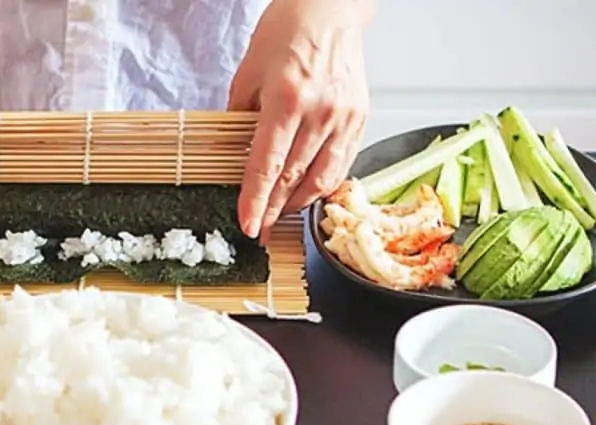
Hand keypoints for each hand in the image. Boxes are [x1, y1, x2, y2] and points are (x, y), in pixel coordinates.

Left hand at [229, 0, 371, 244]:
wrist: (330, 9)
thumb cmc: (286, 32)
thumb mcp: (248, 73)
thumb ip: (240, 117)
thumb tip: (234, 154)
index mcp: (287, 100)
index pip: (267, 164)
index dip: (255, 200)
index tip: (247, 225)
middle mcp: (320, 112)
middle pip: (293, 177)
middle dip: (273, 210)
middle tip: (260, 232)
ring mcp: (344, 117)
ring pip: (321, 177)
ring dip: (299, 203)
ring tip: (281, 215)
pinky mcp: (360, 118)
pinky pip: (342, 164)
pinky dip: (323, 184)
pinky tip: (308, 193)